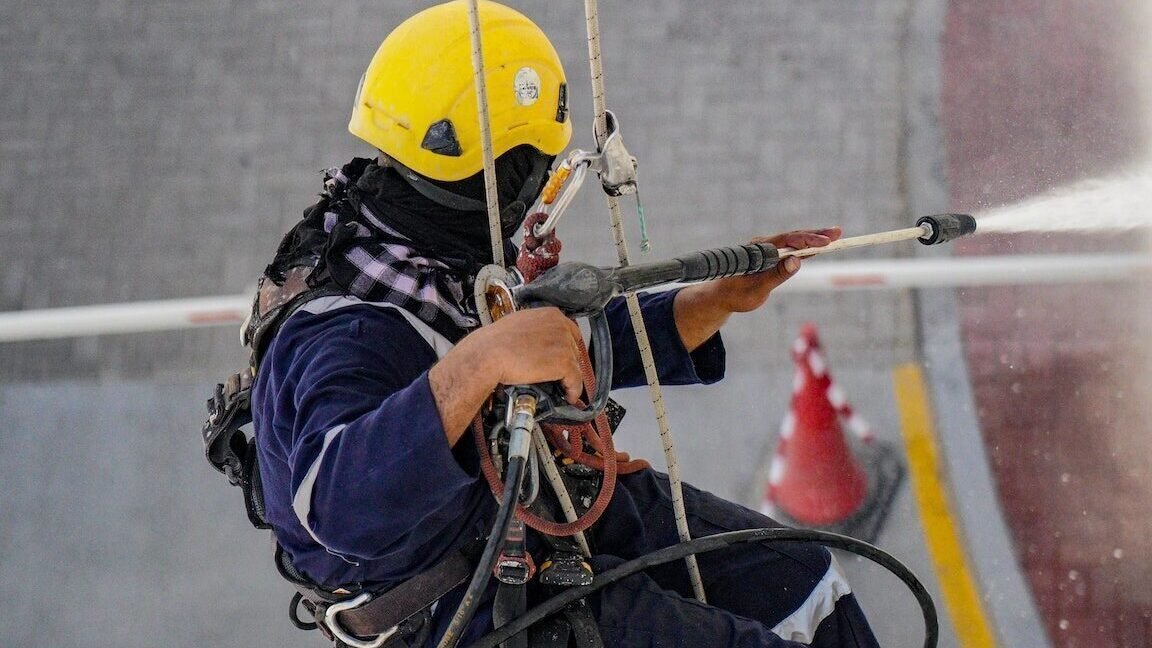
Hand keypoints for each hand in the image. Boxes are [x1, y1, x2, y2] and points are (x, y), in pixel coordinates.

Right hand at [429, 307, 585, 441]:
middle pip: (573, 348)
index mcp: (551, 314)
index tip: (564, 357)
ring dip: (570, 378)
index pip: (571, 331)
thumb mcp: (520, 323)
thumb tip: (539, 340)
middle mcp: (561, 326)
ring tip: (564, 388)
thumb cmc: (496, 340)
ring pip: (575, 365)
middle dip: (568, 362)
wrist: (489, 353)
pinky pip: (575, 380)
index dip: (567, 347)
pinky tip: (569, 396)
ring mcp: (564, 344)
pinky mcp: (564, 363)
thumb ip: (535, 328)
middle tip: (561, 374)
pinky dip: (573, 390)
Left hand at [712, 227, 841, 311]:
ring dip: (814, 239)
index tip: (825, 242)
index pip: (787, 240)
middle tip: (838, 233)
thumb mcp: (757, 289)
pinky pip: (791, 249)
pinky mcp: (770, 255)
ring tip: (835, 236)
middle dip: (816, 235)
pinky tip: (820, 247)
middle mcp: (763, 245)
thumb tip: (797, 261)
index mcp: (759, 249)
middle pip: (793, 237)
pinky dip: (806, 248)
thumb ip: (777, 275)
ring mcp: (767, 249)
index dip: (808, 240)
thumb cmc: (737, 294)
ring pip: (794, 241)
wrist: (721, 296)